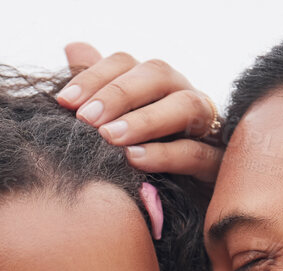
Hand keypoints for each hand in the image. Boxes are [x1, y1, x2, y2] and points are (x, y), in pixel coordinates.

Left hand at [57, 43, 223, 180]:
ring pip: (186, 106)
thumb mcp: (115, 128)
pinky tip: (135, 159)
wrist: (182, 211)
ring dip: (145, 119)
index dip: (95, 76)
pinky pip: (198, 153)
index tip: (64, 101)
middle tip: (85, 119)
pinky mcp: (218, 166)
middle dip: (118, 94)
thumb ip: (97, 90)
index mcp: (156, 87)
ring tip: (110, 137)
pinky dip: (166, 154)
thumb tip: (74, 47)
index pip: (126, 63)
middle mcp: (183, 97)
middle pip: (157, 74)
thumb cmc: (143, 165)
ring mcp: (207, 128)